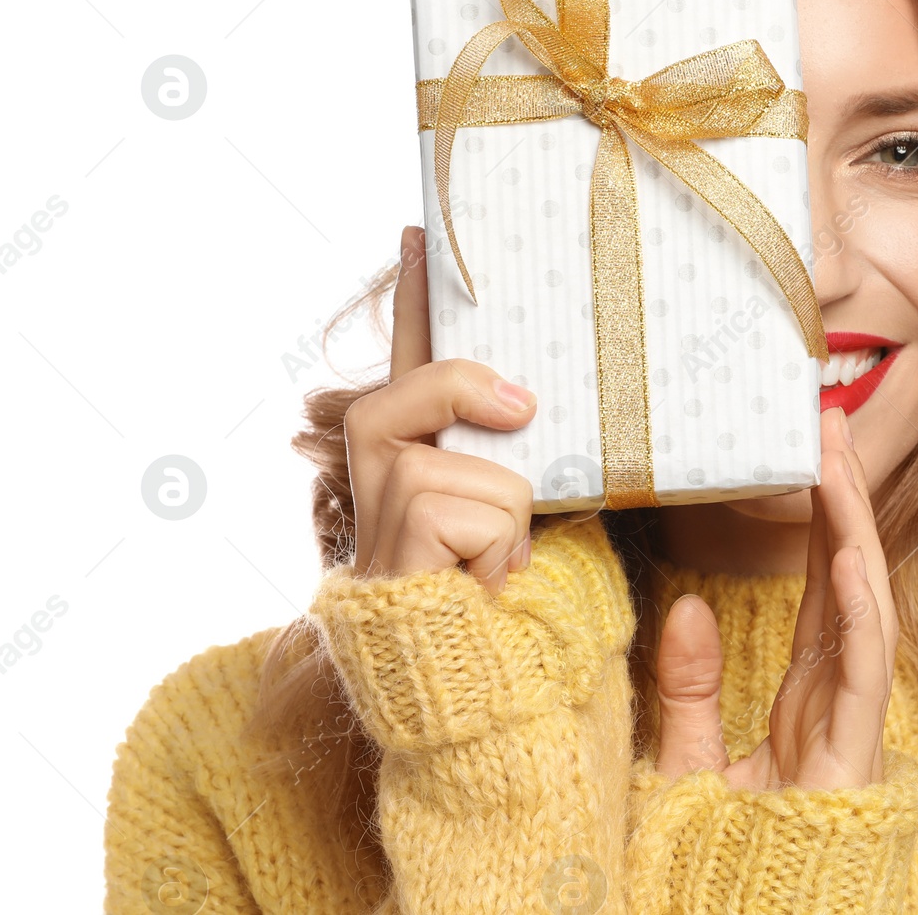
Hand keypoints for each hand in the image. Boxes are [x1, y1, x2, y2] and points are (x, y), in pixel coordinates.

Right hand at [344, 225, 541, 594]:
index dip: (411, 298)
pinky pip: (482, 510)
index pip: (411, 359)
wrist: (480, 687)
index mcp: (417, 454)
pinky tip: (484, 583)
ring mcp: (379, 511)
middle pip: (411, 387)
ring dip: (511, 516)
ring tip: (498, 562)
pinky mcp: (391, 548)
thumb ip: (517, 450)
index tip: (417, 231)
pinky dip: (505, 549)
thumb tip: (538, 401)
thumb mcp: (524, 503)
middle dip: (465, 392)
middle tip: (523, 411)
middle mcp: (381, 474)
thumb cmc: (509, 593)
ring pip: (473, 466)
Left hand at [653, 405, 897, 789]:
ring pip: (863, 607)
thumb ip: (689, 687)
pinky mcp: (852, 757)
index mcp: (803, 692)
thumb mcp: (687, 760)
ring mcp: (850, 724)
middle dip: (843, 500)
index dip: (818, 517)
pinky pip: (862, 670)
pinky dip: (858, 609)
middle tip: (829, 422)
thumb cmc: (715, 858)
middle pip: (847, 579)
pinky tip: (846, 554)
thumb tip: (685, 606)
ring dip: (853, 530)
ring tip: (836, 460)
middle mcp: (835, 697)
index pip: (818, 585)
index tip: (809, 450)